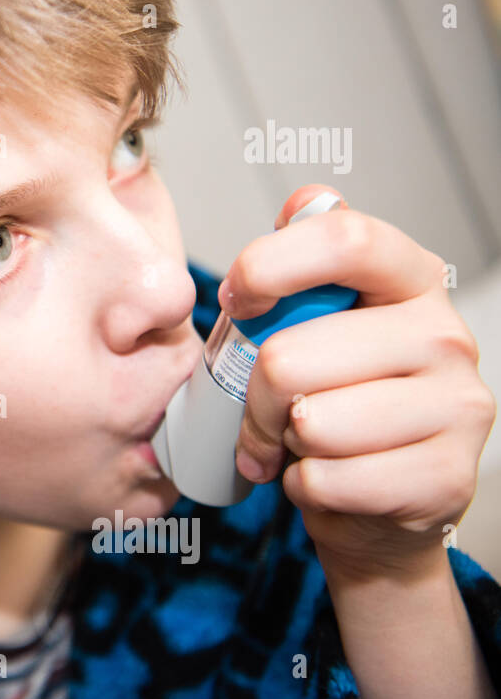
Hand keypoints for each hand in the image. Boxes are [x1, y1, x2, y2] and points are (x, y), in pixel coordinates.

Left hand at [218, 183, 495, 580]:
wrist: (381, 498)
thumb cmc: (339, 397)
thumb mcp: (323, 320)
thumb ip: (308, 260)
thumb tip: (306, 199)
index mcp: (413, 279)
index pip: (345, 240)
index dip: (271, 264)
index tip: (239, 298)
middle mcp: (446, 336)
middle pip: (292, 356)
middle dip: (255, 397)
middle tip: (268, 411)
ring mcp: (459, 408)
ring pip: (310, 423)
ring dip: (286, 444)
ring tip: (309, 442)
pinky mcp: (447, 478)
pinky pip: (327, 480)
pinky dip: (307, 489)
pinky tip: (333, 477)